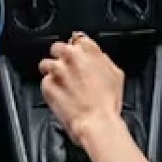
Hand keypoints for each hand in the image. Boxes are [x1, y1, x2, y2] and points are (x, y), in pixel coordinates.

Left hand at [39, 33, 126, 151]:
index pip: (78, 38)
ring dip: (52, 71)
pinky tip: (60, 95)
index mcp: (89, 50)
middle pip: (58, 47)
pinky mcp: (47, 85)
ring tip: (61, 84)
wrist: (96, 122)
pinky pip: (45, 82)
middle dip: (61, 57)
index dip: (78, 48)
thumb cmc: (108, 102)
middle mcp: (71, 56)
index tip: (78, 55)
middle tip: (67, 70)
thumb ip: (103, 61)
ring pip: (46, 63)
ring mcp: (57, 70)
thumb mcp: (116, 75)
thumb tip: (98, 58)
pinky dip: (50, 88)